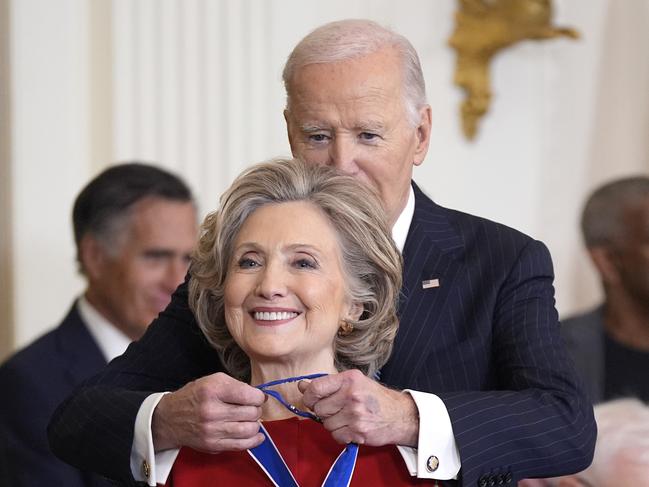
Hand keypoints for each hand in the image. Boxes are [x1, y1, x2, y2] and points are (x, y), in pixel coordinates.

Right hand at [152, 372, 265, 452]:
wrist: (170, 418)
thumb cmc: (195, 396)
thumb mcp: (213, 380)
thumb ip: (237, 385)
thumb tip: (260, 397)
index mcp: (213, 390)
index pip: (248, 395)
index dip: (259, 396)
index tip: (258, 397)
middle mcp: (212, 411)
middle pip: (251, 413)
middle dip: (257, 409)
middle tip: (252, 408)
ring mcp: (212, 430)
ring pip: (249, 430)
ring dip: (255, 424)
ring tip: (250, 419)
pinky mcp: (212, 445)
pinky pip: (241, 445)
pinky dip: (254, 440)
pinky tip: (257, 435)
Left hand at [299, 369, 418, 446]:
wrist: (399, 415)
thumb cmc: (373, 397)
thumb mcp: (353, 383)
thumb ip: (327, 384)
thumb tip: (301, 386)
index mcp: (349, 379)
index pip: (316, 388)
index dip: (308, 396)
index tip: (311, 400)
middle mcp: (351, 395)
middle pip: (319, 408)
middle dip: (324, 411)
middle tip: (336, 409)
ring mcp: (355, 414)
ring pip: (326, 424)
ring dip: (333, 423)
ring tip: (347, 418)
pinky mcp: (358, 431)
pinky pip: (336, 436)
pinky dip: (341, 434)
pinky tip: (351, 427)